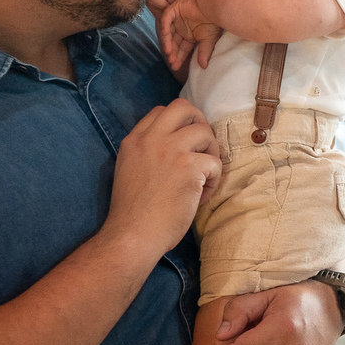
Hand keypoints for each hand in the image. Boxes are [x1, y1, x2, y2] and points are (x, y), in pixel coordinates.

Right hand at [102, 99, 221, 262]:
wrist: (132, 235)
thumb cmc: (132, 212)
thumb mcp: (128, 169)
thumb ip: (146, 152)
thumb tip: (175, 145)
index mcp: (134, 140)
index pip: (162, 111)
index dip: (180, 124)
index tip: (184, 145)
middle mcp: (152, 139)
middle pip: (184, 108)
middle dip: (200, 124)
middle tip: (202, 149)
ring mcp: (171, 151)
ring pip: (205, 132)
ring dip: (211, 153)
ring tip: (204, 177)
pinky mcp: (189, 167)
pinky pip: (215, 162)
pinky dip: (214, 180)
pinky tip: (202, 196)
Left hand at [160, 0, 222, 71]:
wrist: (215, 6)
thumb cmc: (214, 22)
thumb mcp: (209, 40)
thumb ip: (204, 52)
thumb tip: (203, 67)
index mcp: (189, 35)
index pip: (182, 48)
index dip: (178, 57)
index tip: (176, 66)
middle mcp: (182, 28)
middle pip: (174, 42)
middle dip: (173, 53)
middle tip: (172, 62)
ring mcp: (177, 19)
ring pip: (169, 33)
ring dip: (168, 43)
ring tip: (168, 53)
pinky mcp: (174, 9)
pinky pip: (166, 18)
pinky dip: (165, 26)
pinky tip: (165, 35)